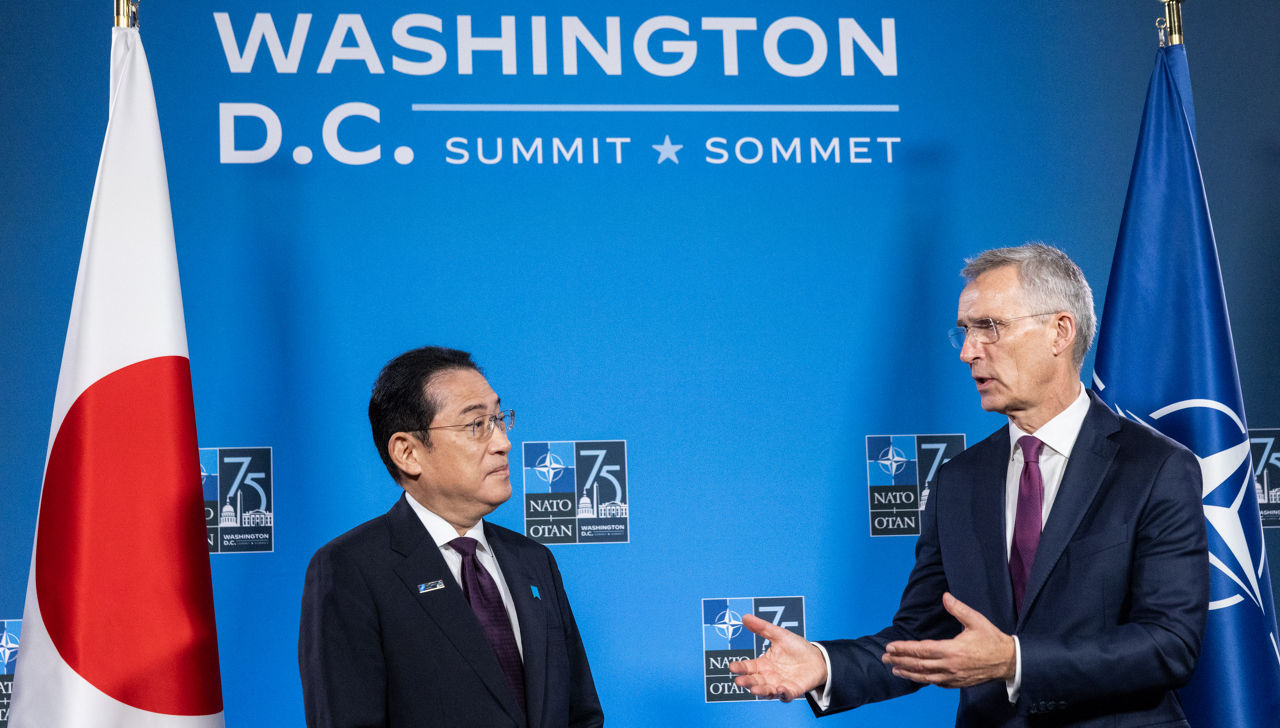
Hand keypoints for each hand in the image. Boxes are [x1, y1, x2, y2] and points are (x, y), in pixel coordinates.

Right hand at [728, 613, 827, 701]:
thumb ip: (762, 628)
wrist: (817, 658)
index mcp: (763, 664)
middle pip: (755, 681)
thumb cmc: (797, 648)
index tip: (732, 667)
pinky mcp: (793, 690)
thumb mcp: (779, 635)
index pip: (748, 667)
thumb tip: (745, 617)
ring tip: (754, 690)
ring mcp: (780, 684)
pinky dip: (783, 693)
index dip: (740, 668)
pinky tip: (780, 689)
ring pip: (767, 691)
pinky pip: (786, 695)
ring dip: (761, 691)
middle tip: (739, 681)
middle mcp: (769, 677)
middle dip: (747, 682)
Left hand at [881, 592, 1015, 687]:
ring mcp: (954, 676)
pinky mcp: (958, 682)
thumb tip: (945, 596)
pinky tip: (916, 676)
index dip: (904, 648)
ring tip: (895, 670)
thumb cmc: (992, 639)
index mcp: (953, 650)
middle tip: (884, 658)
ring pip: (926, 677)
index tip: (890, 646)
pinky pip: (937, 683)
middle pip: (919, 665)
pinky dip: (924, 679)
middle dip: (900, 660)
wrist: (1009, 661)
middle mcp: (950, 666)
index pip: (922, 650)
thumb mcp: (976, 620)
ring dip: (908, 673)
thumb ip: (958, 608)